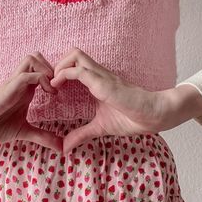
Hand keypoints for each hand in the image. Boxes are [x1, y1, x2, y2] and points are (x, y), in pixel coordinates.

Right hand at [0, 52, 63, 151]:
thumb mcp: (24, 132)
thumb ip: (43, 137)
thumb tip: (62, 148)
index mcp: (25, 89)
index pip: (42, 68)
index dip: (57, 75)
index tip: (66, 91)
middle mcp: (20, 83)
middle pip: (37, 57)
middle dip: (54, 67)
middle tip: (61, 86)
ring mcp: (13, 84)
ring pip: (32, 59)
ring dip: (46, 70)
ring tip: (53, 89)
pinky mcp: (6, 90)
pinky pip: (25, 76)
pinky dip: (40, 79)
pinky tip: (48, 94)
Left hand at [50, 47, 189, 153]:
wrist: (152, 116)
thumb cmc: (131, 119)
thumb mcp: (99, 128)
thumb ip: (81, 134)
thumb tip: (65, 147)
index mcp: (96, 81)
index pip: (74, 65)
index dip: (59, 72)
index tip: (50, 89)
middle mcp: (97, 74)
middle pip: (72, 53)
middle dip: (56, 64)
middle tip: (48, 83)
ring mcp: (100, 76)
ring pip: (74, 55)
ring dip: (58, 66)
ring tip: (52, 83)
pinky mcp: (103, 82)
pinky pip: (79, 70)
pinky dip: (63, 75)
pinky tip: (56, 87)